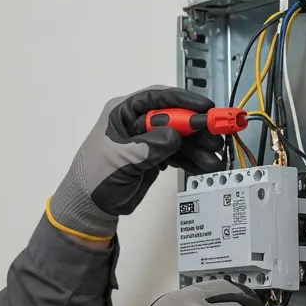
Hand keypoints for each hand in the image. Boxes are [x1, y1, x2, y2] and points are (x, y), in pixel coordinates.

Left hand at [49, 86, 226, 239]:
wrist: (89, 207)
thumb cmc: (95, 178)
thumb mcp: (119, 159)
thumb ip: (148, 147)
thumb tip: (174, 136)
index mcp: (123, 112)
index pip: (157, 98)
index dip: (183, 101)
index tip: (205, 108)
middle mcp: (137, 121)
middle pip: (174, 117)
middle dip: (196, 129)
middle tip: (216, 140)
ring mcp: (147, 139)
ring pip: (179, 137)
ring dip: (197, 149)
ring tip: (214, 161)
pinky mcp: (154, 156)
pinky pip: (177, 153)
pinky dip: (190, 160)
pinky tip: (202, 167)